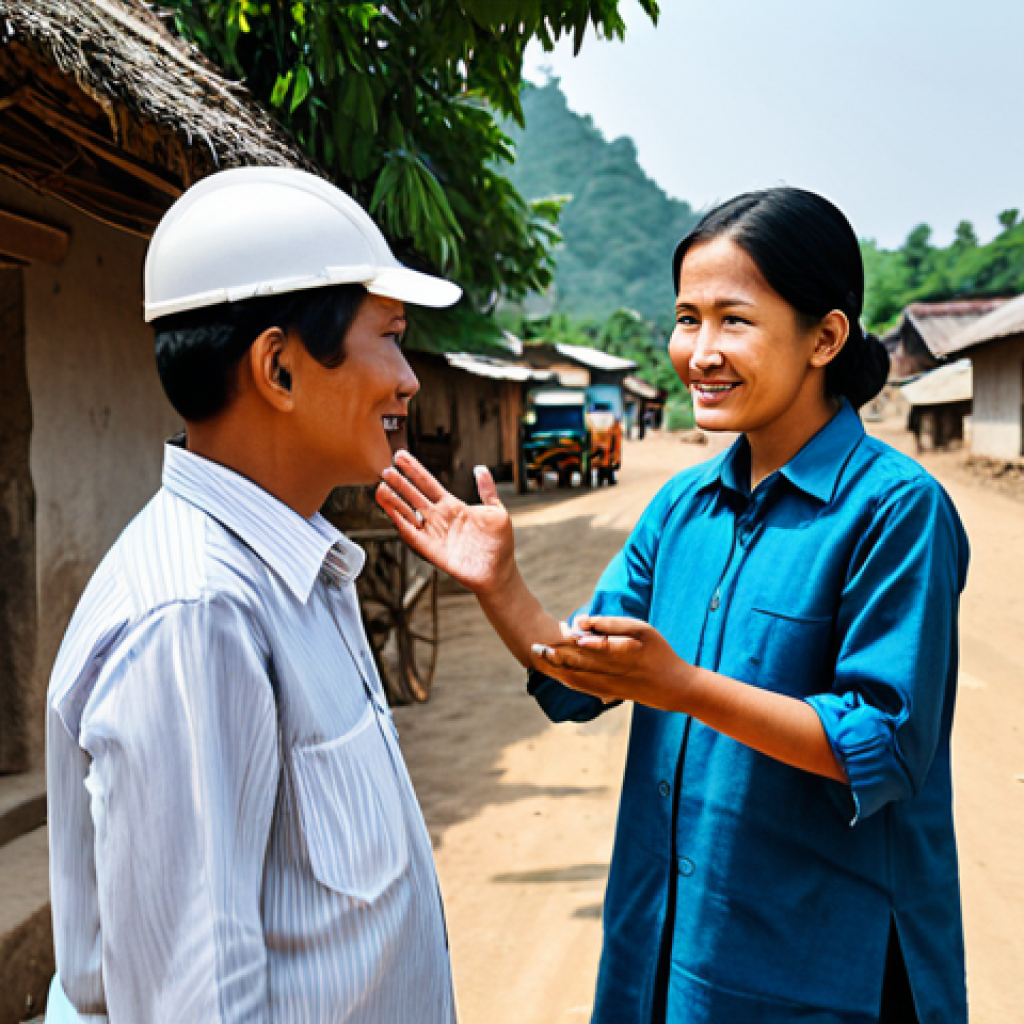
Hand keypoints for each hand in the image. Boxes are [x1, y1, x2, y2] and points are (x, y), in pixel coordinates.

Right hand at [376, 451, 514, 594]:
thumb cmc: (499, 544)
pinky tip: (390, 510)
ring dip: (393, 501)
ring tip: (380, 488)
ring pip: (407, 513)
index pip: (428, 483)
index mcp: (453, 506)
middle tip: (386, 469)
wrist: (498, 571)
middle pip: (413, 495)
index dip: (414, 469)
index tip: (401, 456)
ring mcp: (433, 533)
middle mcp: (439, 518)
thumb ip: (487, 489)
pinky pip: (411, 533)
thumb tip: (480, 468)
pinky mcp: (430, 549)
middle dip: (399, 482)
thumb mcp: (496, 511)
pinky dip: (399, 521)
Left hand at [533, 616, 690, 711]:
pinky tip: (558, 672)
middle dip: (553, 656)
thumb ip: (611, 624)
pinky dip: (567, 678)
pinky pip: (582, 687)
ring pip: (574, 679)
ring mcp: (607, 688)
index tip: (553, 631)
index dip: (565, 640)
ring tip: (540, 657)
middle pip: (573, 665)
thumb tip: (581, 621)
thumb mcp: (642, 630)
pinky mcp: (608, 695)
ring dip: (555, 669)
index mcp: (616, 655)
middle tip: (535, 646)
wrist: (676, 688)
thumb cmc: (659, 653)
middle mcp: (609, 675)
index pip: (582, 647)